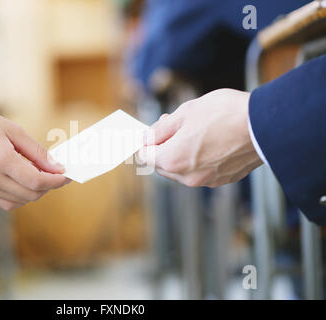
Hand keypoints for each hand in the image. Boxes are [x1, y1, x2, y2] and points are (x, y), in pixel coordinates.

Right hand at [0, 109, 69, 209]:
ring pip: (22, 201)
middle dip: (49, 186)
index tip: (67, 175)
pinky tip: (26, 183)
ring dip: (36, 191)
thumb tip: (56, 167)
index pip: (36, 180)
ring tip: (41, 176)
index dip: (56, 181)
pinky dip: (22, 196)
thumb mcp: (15, 132)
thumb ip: (37, 152)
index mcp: (0, 160)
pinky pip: (8, 203)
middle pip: (31, 193)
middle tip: (57, 174)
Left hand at [137, 89, 262, 186]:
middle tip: (172, 126)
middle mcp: (186, 177)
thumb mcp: (185, 112)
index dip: (145, 142)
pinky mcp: (223, 180)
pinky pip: (200, 172)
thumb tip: (145, 138)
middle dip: (162, 148)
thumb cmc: (224, 114)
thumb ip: (160, 129)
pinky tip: (209, 142)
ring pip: (181, 170)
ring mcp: (206, 181)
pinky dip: (198, 160)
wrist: (265, 125)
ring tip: (193, 131)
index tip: (151, 132)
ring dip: (180, 154)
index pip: (145, 156)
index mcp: (172, 160)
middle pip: (162, 165)